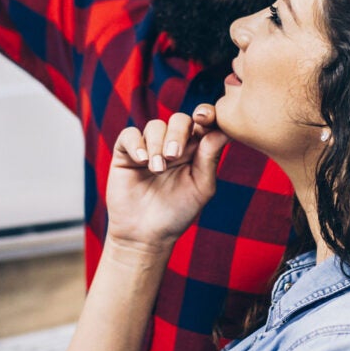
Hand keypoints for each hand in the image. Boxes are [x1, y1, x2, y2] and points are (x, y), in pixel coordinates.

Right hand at [106, 108, 226, 255]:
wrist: (146, 235)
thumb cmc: (177, 213)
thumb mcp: (201, 187)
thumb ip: (210, 158)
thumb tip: (224, 131)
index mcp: (196, 150)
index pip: (203, 123)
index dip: (206, 115)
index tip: (205, 120)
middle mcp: (173, 144)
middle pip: (179, 120)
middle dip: (178, 134)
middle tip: (174, 156)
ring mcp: (149, 147)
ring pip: (155, 126)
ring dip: (157, 145)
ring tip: (157, 169)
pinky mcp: (126, 153)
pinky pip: (130, 135)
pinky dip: (136, 144)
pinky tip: (142, 161)